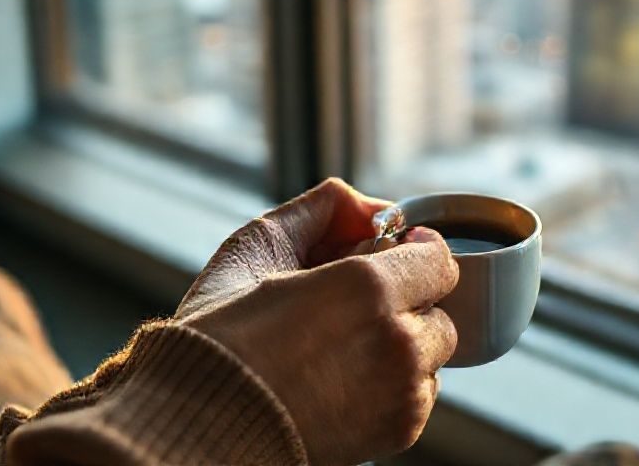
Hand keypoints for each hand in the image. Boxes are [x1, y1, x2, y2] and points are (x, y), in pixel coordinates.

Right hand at [177, 179, 459, 464]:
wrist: (198, 426)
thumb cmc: (218, 338)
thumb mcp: (255, 250)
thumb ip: (322, 210)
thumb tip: (373, 208)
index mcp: (367, 287)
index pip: (440, 259)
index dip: (415, 253)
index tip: (391, 257)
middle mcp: (398, 339)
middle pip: (440, 306)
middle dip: (406, 301)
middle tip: (353, 312)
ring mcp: (404, 390)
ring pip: (434, 351)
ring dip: (405, 344)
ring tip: (345, 352)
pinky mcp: (402, 429)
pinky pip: (422, 392)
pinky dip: (397, 385)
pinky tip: (347, 383)